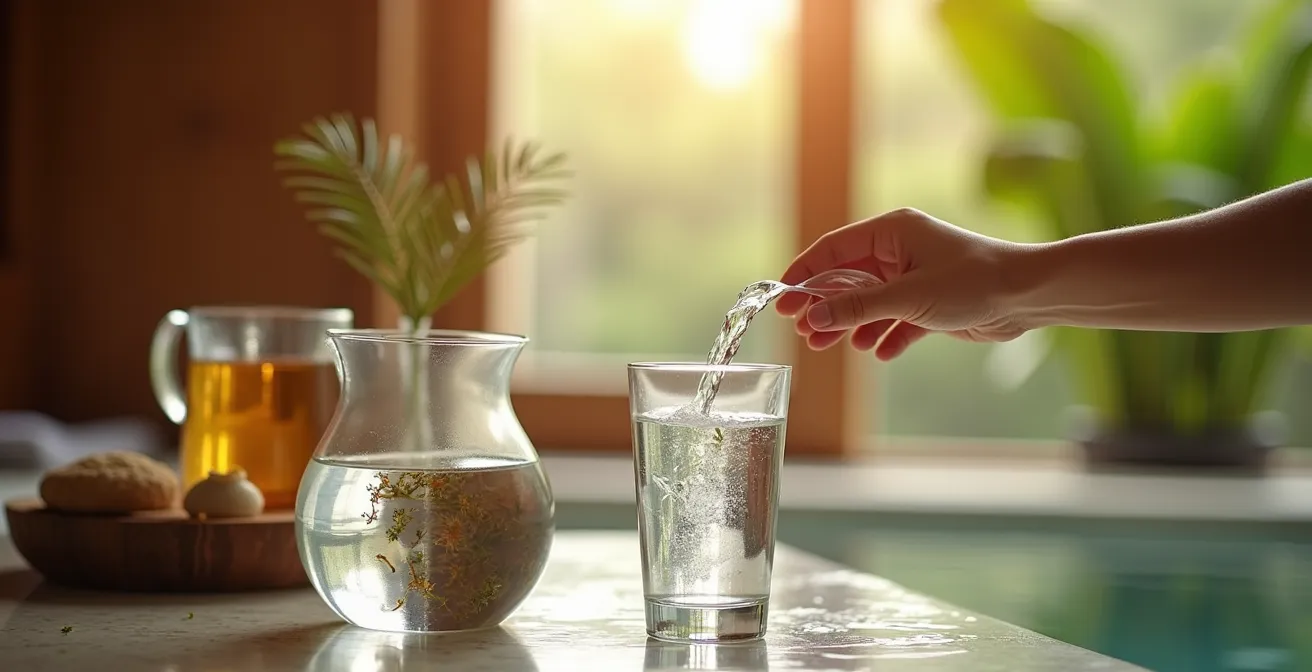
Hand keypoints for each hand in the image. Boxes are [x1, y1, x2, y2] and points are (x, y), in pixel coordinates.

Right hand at [775, 208, 1031, 359]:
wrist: (1028, 297)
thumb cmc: (973, 282)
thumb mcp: (908, 297)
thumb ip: (857, 307)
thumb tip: (813, 317)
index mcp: (892, 231)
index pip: (833, 250)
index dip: (804, 275)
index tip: (781, 301)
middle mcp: (900, 250)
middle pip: (847, 279)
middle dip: (825, 306)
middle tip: (804, 332)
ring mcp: (914, 276)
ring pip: (868, 302)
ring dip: (851, 325)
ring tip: (830, 348)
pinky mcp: (930, 302)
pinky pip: (895, 319)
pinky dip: (885, 335)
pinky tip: (879, 352)